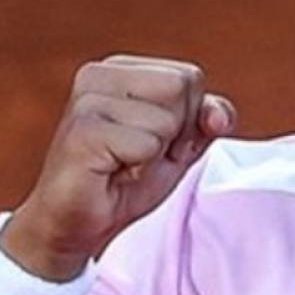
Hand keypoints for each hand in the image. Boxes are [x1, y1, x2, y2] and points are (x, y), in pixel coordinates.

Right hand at [0, 55, 234, 279]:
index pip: (190, 77)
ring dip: (155, 154)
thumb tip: (219, 117)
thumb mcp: (180, 145)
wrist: (75, 226)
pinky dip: (139, 168)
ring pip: (166, 119)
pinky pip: (146, 144)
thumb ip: (208, 119)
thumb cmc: (124, 181)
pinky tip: (110, 172)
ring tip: (123, 164)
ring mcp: (87, 100)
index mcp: (121, 69)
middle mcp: (98, 75)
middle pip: (181, 88)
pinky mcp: (82, 131)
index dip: (187, 119)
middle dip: (175, 133)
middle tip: (139, 156)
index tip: (155, 143)